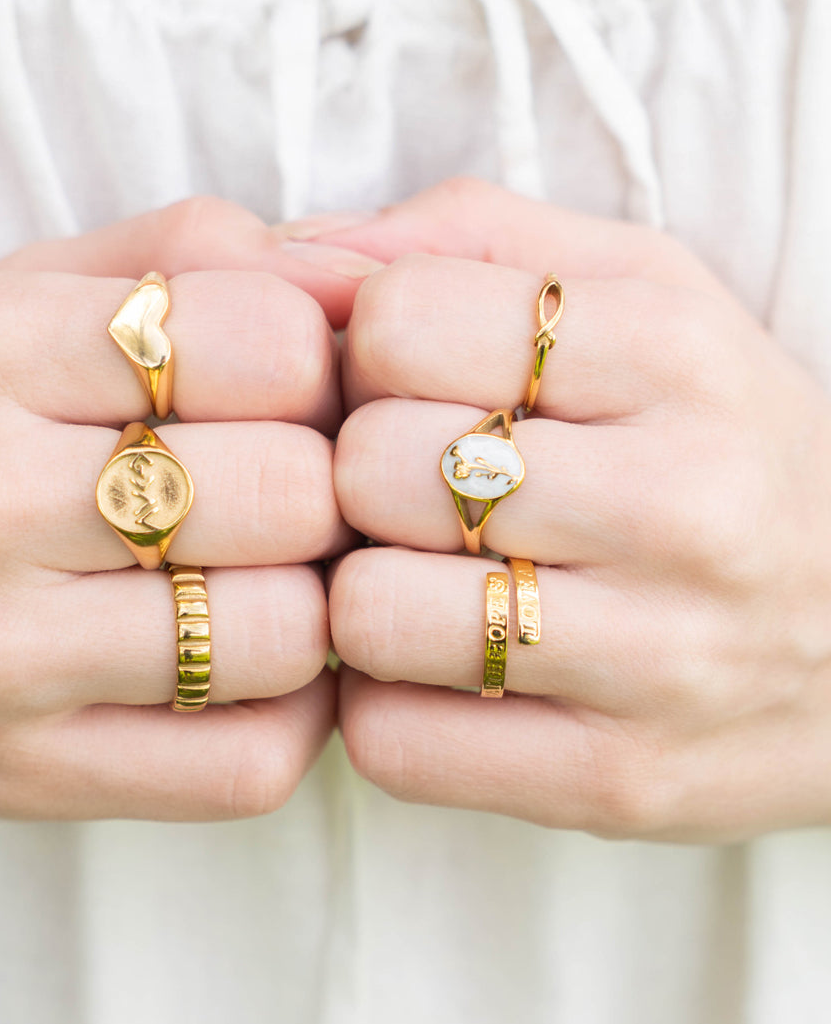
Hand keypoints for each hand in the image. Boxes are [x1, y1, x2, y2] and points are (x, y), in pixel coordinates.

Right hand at [0, 198, 366, 820]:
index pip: (264, 341)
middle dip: (326, 490)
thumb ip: (194, 258)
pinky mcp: (23, 778)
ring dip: (316, 610)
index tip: (288, 392)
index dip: (319, 364)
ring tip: (268, 582)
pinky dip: (293, 716)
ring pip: (284, 636)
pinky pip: (247, 766)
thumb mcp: (21, 301)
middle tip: (293, 495)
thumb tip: (371, 273)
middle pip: (292, 493)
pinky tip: (249, 674)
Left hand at [300, 178, 830, 841]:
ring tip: (423, 588)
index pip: (401, 323)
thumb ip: (475, 239)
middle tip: (411, 499)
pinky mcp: (619, 784)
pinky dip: (386, 708)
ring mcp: (658, 659)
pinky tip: (442, 676)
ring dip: (364, 602)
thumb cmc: (726, 445)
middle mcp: (679, 504)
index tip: (413, 388)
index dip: (369, 354)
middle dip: (360, 480)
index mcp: (674, 352)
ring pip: (368, 615)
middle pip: (369, 469)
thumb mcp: (646, 293)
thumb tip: (296, 251)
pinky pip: (395, 746)